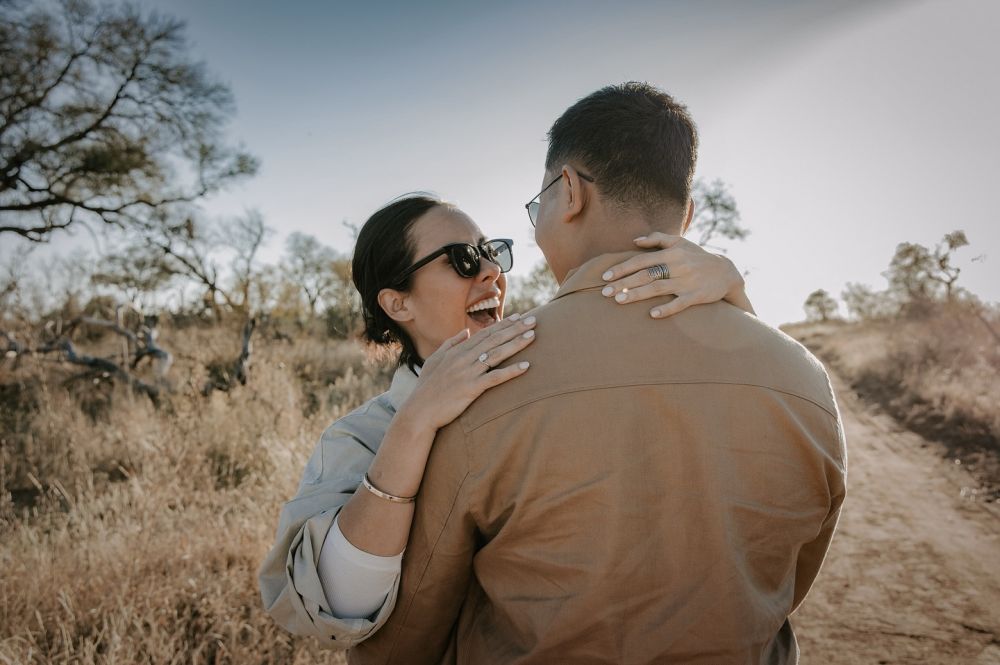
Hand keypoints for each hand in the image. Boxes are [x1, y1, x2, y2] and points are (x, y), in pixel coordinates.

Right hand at [401, 314, 536, 430]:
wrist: (420, 411)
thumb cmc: (427, 387)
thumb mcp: (435, 360)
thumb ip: (451, 344)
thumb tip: (466, 332)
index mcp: (457, 351)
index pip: (484, 334)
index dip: (503, 325)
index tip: (519, 317)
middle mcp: (464, 358)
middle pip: (494, 340)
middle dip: (515, 329)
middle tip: (533, 320)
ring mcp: (468, 373)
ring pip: (496, 355)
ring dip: (516, 344)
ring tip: (532, 336)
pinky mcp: (471, 388)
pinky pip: (495, 378)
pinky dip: (511, 371)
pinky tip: (526, 366)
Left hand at [600, 233, 752, 317]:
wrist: (727, 272)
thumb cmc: (697, 257)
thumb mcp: (681, 242)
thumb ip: (658, 239)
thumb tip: (636, 240)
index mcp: (671, 253)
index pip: (641, 260)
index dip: (622, 268)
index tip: (605, 276)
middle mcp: (677, 266)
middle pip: (645, 275)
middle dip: (623, 283)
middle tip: (604, 292)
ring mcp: (686, 281)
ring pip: (657, 288)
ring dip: (637, 295)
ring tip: (618, 301)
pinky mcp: (696, 296)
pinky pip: (680, 303)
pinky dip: (666, 309)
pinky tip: (652, 315)